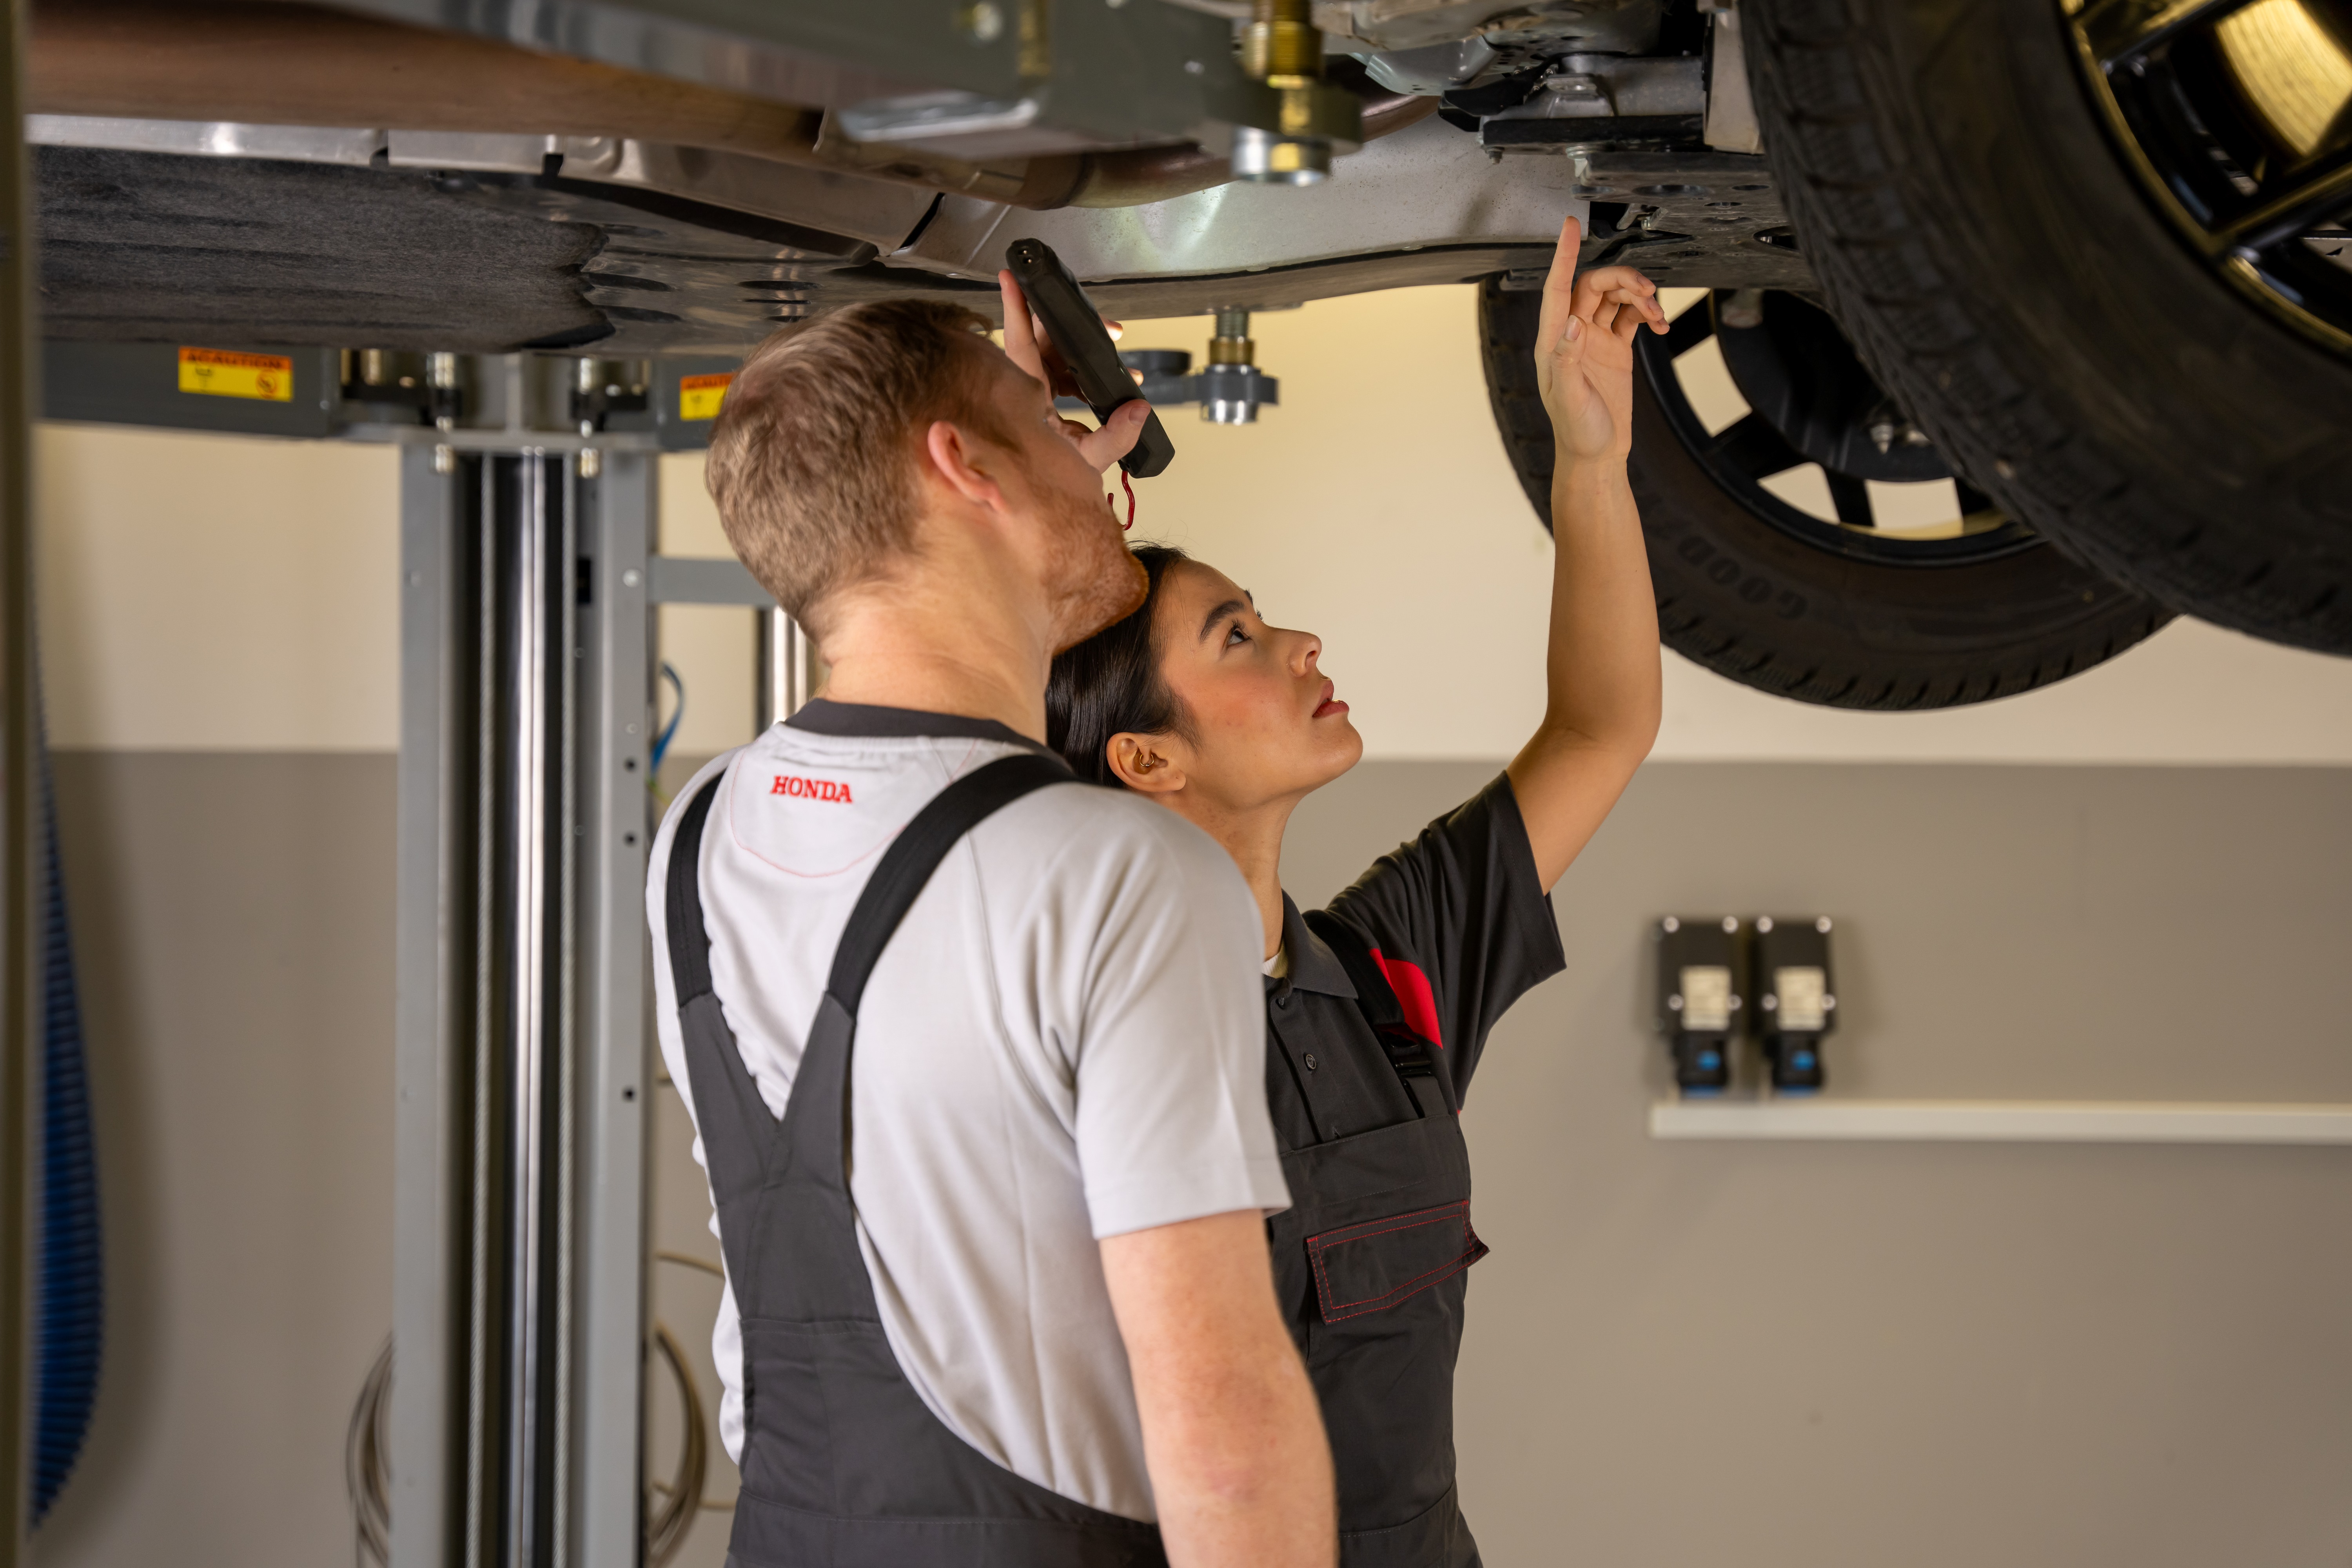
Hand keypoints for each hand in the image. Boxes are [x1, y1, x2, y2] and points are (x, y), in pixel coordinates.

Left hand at [999, 269, 1150, 472]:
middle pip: (1045, 343)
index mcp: (1026, 399)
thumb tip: (1140, 409)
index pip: (1019, 347)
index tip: (1011, 279)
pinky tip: (1119, 386)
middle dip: (1077, 331)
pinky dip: (1089, 374)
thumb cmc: (1052, 484)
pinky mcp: (1046, 398)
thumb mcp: (1089, 461)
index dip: (1015, 311)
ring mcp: (1035, 393)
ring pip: (1058, 356)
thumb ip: (1116, 437)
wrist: (1050, 506)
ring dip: (1090, 354)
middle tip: (1111, 329)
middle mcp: (1026, 391)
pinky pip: (1065, 373)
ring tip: (1126, 363)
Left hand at [1533, 216, 1667, 463]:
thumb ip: (1568, 360)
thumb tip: (1571, 324)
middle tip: (1648, 292)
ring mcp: (1594, 339)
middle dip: (1622, 280)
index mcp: (1553, 342)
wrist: (1598, 454)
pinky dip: (1647, 313)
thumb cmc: (1577, 431)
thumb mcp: (1570, 398)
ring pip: (1615, 298)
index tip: (1570, 225)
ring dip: (1639, 297)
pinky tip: (1661, 324)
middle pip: (1594, 286)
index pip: (1556, 287)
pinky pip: (1631, 317)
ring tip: (1658, 312)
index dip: (1564, 255)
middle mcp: (1571, 335)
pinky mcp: (1614, 348)